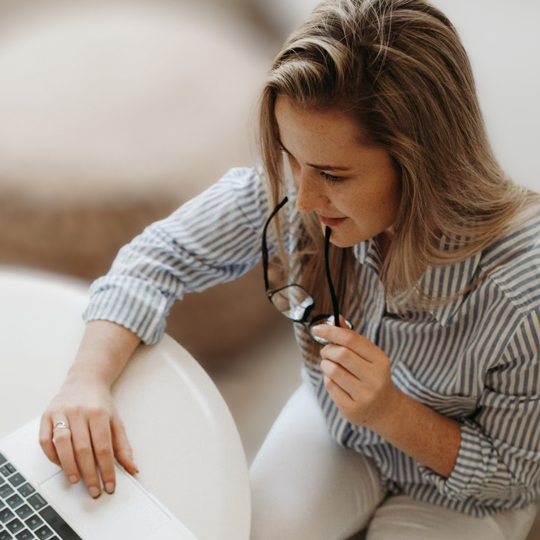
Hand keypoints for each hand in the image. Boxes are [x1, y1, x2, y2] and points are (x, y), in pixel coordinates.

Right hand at [39, 376, 137, 498]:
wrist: (85, 380)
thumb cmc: (101, 404)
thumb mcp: (116, 421)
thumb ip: (123, 446)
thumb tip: (132, 469)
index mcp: (99, 413)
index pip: (104, 447)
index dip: (107, 469)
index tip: (109, 486)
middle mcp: (79, 412)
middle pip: (83, 448)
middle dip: (89, 473)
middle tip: (94, 490)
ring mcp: (61, 413)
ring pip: (63, 444)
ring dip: (69, 467)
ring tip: (77, 481)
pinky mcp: (47, 415)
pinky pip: (45, 440)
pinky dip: (51, 455)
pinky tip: (60, 465)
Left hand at [312, 316, 400, 431]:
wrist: (385, 409)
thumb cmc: (372, 376)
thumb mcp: (368, 356)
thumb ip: (352, 338)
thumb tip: (337, 317)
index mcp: (379, 359)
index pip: (351, 339)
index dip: (331, 331)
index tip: (317, 328)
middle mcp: (375, 377)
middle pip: (341, 354)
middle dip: (327, 350)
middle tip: (326, 352)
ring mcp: (364, 395)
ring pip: (333, 371)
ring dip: (325, 365)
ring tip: (330, 366)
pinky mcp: (352, 409)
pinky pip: (330, 386)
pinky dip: (328, 379)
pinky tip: (335, 381)